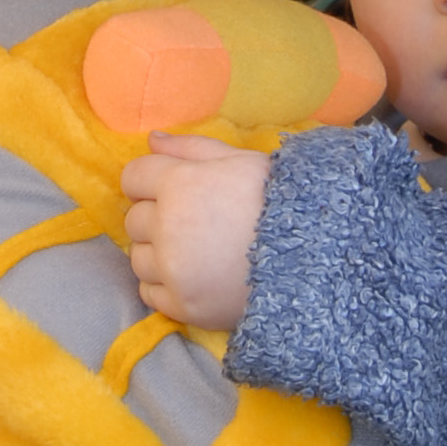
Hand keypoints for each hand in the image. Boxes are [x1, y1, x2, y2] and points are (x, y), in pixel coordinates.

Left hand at [121, 133, 271, 332]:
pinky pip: (149, 292)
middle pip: (134, 219)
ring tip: (193, 251)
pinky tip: (191, 276)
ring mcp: (172, 270)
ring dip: (157, 253)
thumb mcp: (240, 160)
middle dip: (155, 217)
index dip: (149, 181)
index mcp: (178, 184)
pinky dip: (163, 284)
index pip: (133, 177)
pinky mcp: (182, 305)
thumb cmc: (278, 201)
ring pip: (138, 258)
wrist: (314, 259)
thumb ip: (191, 148)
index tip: (172, 189)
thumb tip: (152, 140)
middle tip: (191, 221)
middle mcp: (166, 227)